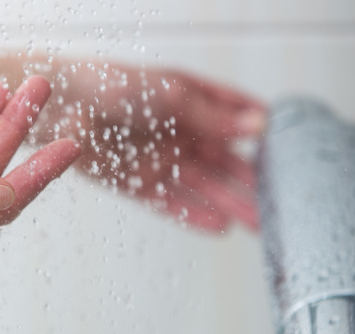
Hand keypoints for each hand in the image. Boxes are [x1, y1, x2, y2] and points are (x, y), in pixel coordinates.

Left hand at [52, 65, 264, 231]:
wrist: (62, 104)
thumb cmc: (113, 85)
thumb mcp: (171, 95)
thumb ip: (213, 116)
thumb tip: (260, 125)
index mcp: (191, 103)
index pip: (236, 118)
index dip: (262, 134)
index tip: (292, 154)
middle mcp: (179, 133)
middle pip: (223, 162)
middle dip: (252, 182)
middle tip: (282, 204)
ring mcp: (159, 159)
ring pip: (203, 187)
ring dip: (230, 204)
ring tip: (259, 223)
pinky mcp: (136, 182)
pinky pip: (170, 203)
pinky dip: (194, 214)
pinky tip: (220, 226)